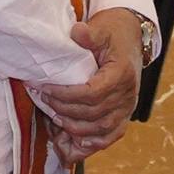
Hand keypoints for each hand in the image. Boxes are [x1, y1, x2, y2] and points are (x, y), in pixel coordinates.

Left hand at [36, 8, 148, 159]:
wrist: (130, 39)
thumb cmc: (113, 34)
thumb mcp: (101, 29)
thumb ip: (89, 34)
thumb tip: (77, 32)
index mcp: (122, 75)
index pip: (93, 93)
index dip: (66, 95)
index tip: (46, 89)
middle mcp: (127, 96)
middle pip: (94, 114)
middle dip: (64, 110)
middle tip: (43, 100)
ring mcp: (127, 109)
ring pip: (101, 130)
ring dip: (74, 129)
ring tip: (52, 119)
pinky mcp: (123, 116)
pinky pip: (110, 137)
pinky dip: (91, 145)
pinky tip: (72, 142)